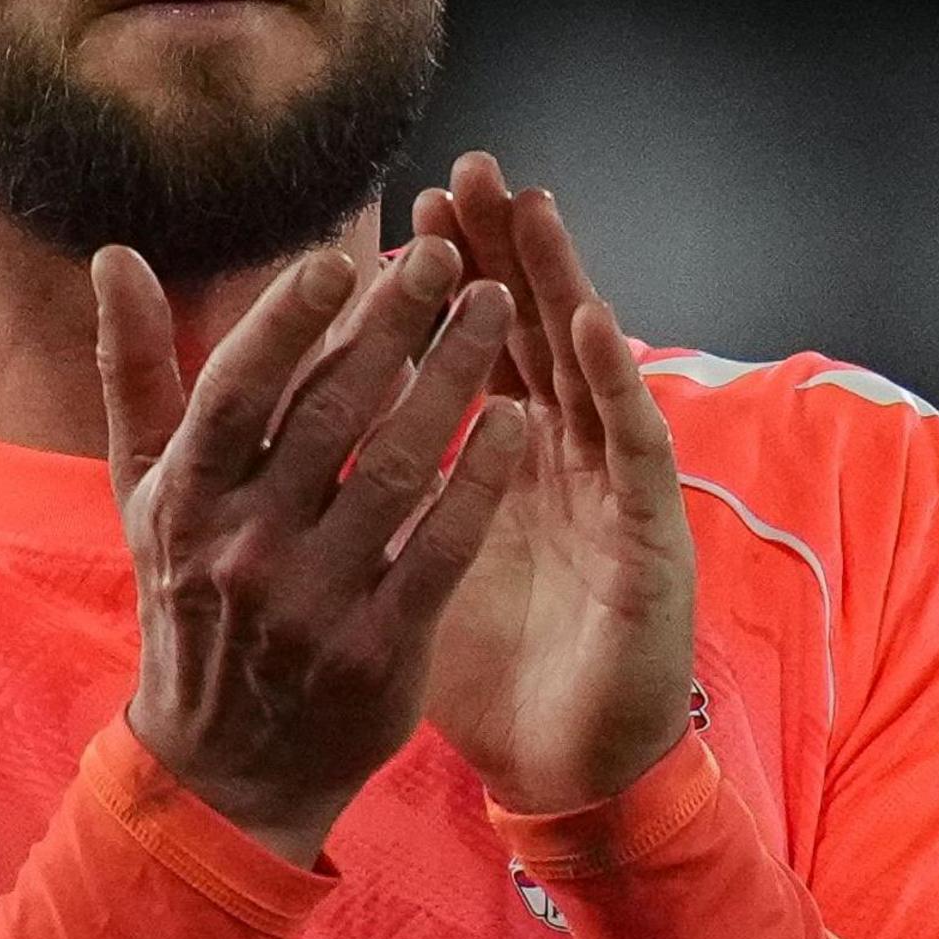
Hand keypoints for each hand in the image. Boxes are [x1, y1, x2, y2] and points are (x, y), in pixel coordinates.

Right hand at [97, 237, 530, 866]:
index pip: (239, 391)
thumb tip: (115, 257)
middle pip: (332, 414)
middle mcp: (245, 547)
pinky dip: (480, 480)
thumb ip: (137, 373)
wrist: (223, 766)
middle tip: (445, 256)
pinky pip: (442, 548)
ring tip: (492, 310)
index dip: (289, 321)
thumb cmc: (189, 597)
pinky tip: (515, 421)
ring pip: (397, 467)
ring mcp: (314, 601)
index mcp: (186, 499)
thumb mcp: (145, 492)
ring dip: (452, 380)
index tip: (342, 256)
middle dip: (395, 325)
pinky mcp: (380, 649)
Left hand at [414, 153, 699, 815]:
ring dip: (564, 284)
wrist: (565, 767)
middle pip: (534, 332)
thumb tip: (284, 440)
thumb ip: (361, 495)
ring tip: (533, 209)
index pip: (473, 347)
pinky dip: (619, 380)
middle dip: (502, 253)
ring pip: (589, 365)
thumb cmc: (488, 668)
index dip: (446, 284)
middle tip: (469, 171)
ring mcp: (611, 486)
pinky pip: (634, 445)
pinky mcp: (653, 531)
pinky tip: (597, 324)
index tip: (404, 210)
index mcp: (503, 460)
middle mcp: (562, 457)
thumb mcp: (404, 569)